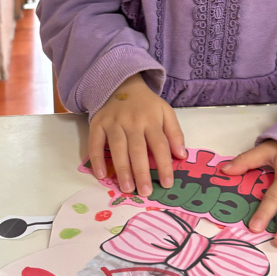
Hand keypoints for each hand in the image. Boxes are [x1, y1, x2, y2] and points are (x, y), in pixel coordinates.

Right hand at [89, 74, 185, 196]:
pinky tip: (101, 175)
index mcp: (151, 119)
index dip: (164, 165)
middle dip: (142, 172)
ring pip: (117, 148)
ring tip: (126, 188)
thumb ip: (175, 133)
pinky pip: (95, 143)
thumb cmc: (146, 104)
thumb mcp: (165, 112)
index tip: (167, 184)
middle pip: (138, 149)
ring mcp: (113, 123)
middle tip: (145, 192)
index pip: (160, 145)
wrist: (120, 83)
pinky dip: (96, 159)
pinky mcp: (97, 124)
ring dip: (122, 169)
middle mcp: (132, 122)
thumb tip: (181, 155)